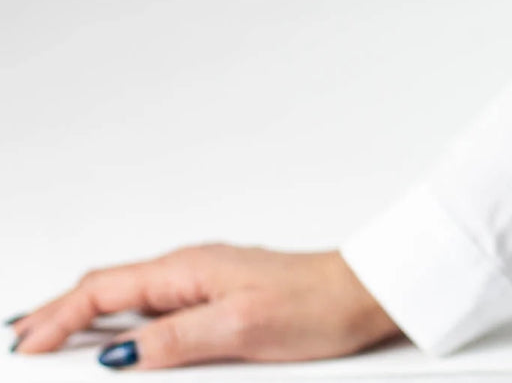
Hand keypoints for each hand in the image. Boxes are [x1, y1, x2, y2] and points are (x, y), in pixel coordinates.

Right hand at [8, 245, 399, 369]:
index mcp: (188, 269)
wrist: (366, 296)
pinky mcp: (223, 305)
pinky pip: (160, 316)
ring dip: (90, 325)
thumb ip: (175, 338)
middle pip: (107, 293)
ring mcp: (207, 287)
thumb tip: (117, 353)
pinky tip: (121, 351)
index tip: (23, 349)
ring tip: (57, 351)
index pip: (101, 290)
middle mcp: (192, 272)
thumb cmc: (317, 303)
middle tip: (24, 349)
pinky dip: (127, 330)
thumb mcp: (239, 328)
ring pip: (131, 304)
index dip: (55, 319)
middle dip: (60, 319)